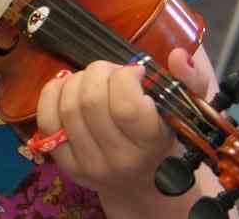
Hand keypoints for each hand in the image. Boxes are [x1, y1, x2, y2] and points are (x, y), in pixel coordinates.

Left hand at [34, 49, 209, 198]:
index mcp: (152, 144)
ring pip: (68, 108)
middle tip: (110, 72)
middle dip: (97, 72)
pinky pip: (47, 121)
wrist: (146, 183)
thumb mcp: (186, 108)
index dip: (124, 78)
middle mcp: (119, 159)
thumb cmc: (166, 137)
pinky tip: (67, 87)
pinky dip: (53, 94)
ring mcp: (89, 165)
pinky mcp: (65, 165)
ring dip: (76, 81)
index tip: (134, 72)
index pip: (125, 106)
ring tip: (91, 80)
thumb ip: (191, 80)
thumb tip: (179, 55)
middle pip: (90, 102)